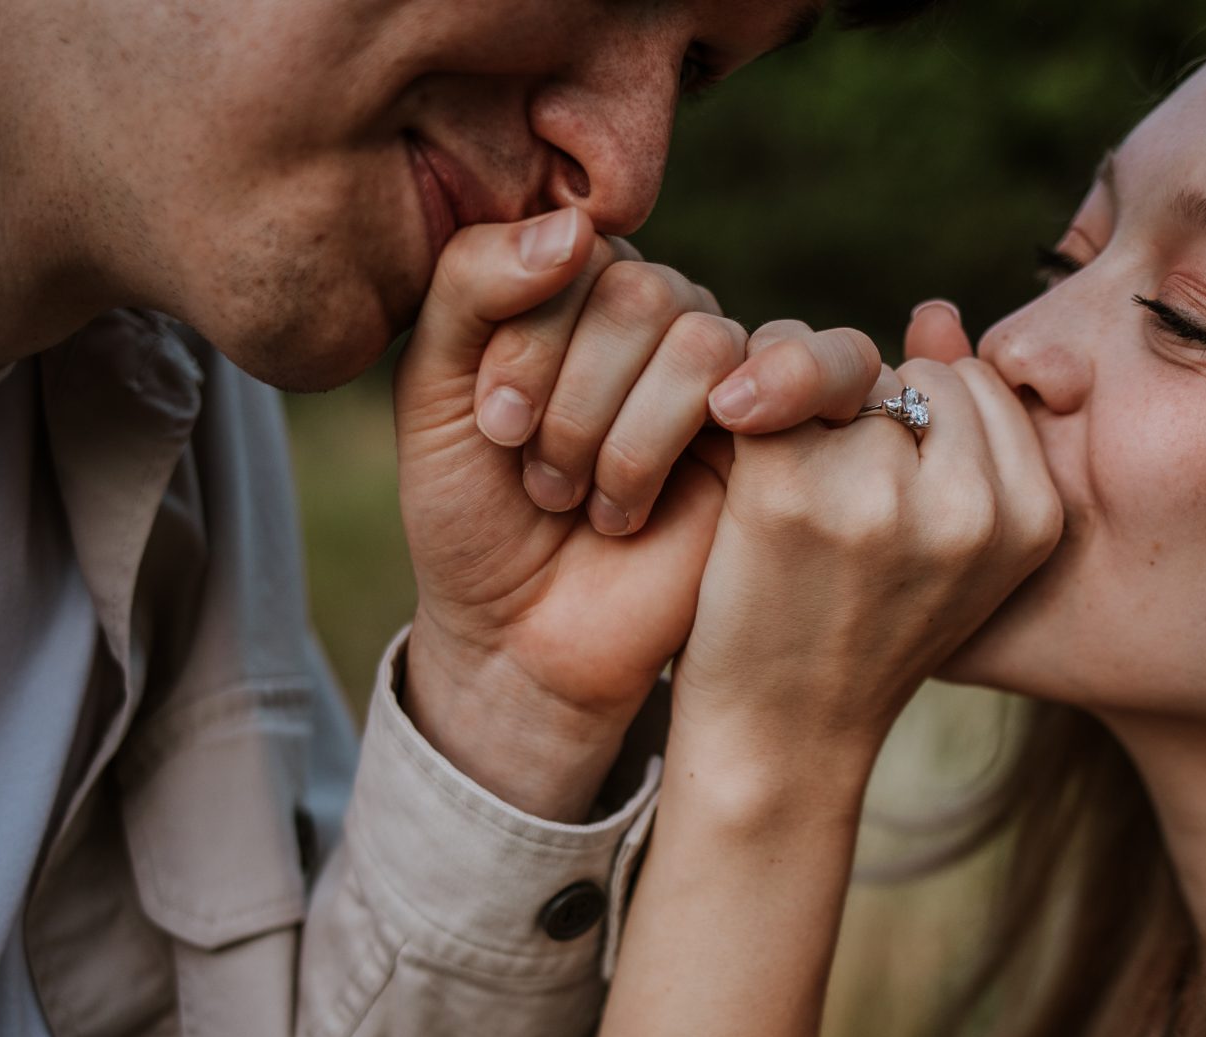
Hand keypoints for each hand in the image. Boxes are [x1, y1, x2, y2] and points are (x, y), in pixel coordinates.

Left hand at [393, 207, 743, 819]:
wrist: (523, 641)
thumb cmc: (475, 516)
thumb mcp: (432, 392)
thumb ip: (471, 285)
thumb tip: (574, 227)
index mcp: (581, 288)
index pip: (575, 247)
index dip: (528, 340)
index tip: (492, 427)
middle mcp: (661, 318)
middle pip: (640, 291)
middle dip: (572, 396)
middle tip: (538, 477)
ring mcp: (724, 377)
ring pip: (697, 340)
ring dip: (619, 439)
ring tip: (583, 504)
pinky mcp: (773, 443)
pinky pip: (763, 386)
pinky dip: (670, 446)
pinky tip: (631, 509)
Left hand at [670, 306, 1064, 801]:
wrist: (781, 742)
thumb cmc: (862, 638)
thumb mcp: (947, 547)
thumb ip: (957, 429)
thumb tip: (931, 311)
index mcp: (1032, 517)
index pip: (976, 386)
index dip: (917, 423)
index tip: (880, 485)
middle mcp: (969, 505)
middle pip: (912, 373)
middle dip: (865, 413)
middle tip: (829, 501)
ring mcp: (879, 496)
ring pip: (843, 369)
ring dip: (799, 404)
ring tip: (785, 492)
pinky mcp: (788, 492)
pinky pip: (766, 382)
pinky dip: (740, 404)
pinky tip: (729, 459)